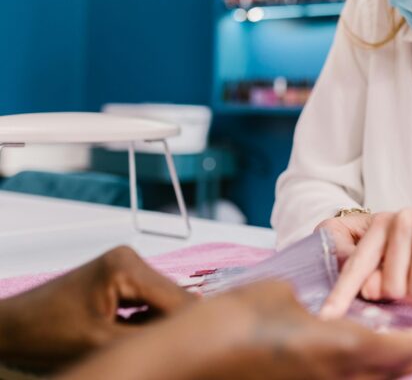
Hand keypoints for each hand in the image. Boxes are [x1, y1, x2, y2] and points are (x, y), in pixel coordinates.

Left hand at [0, 245, 193, 371]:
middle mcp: (131, 258)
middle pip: (175, 297)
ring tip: (135, 342)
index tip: (195, 347)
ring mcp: (127, 265)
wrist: (13, 327)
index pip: (178, 298)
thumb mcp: (102, 342)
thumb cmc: (43, 331)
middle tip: (158, 350)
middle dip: (170, 325)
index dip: (187, 326)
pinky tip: (129, 334)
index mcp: (127, 266)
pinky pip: (150, 299)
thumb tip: (185, 339)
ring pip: (165, 300)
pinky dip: (147, 320)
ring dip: (159, 324)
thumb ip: (148, 338)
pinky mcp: (122, 276)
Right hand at [59, 280, 411, 379]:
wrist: (185, 361)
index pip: (394, 351)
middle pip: (386, 377)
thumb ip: (307, 301)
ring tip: (402, 355)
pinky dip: (358, 375)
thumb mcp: (276, 293)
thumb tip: (313, 309)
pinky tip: (353, 361)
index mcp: (332, 349)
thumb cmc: (229, 320)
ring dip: (388, 372)